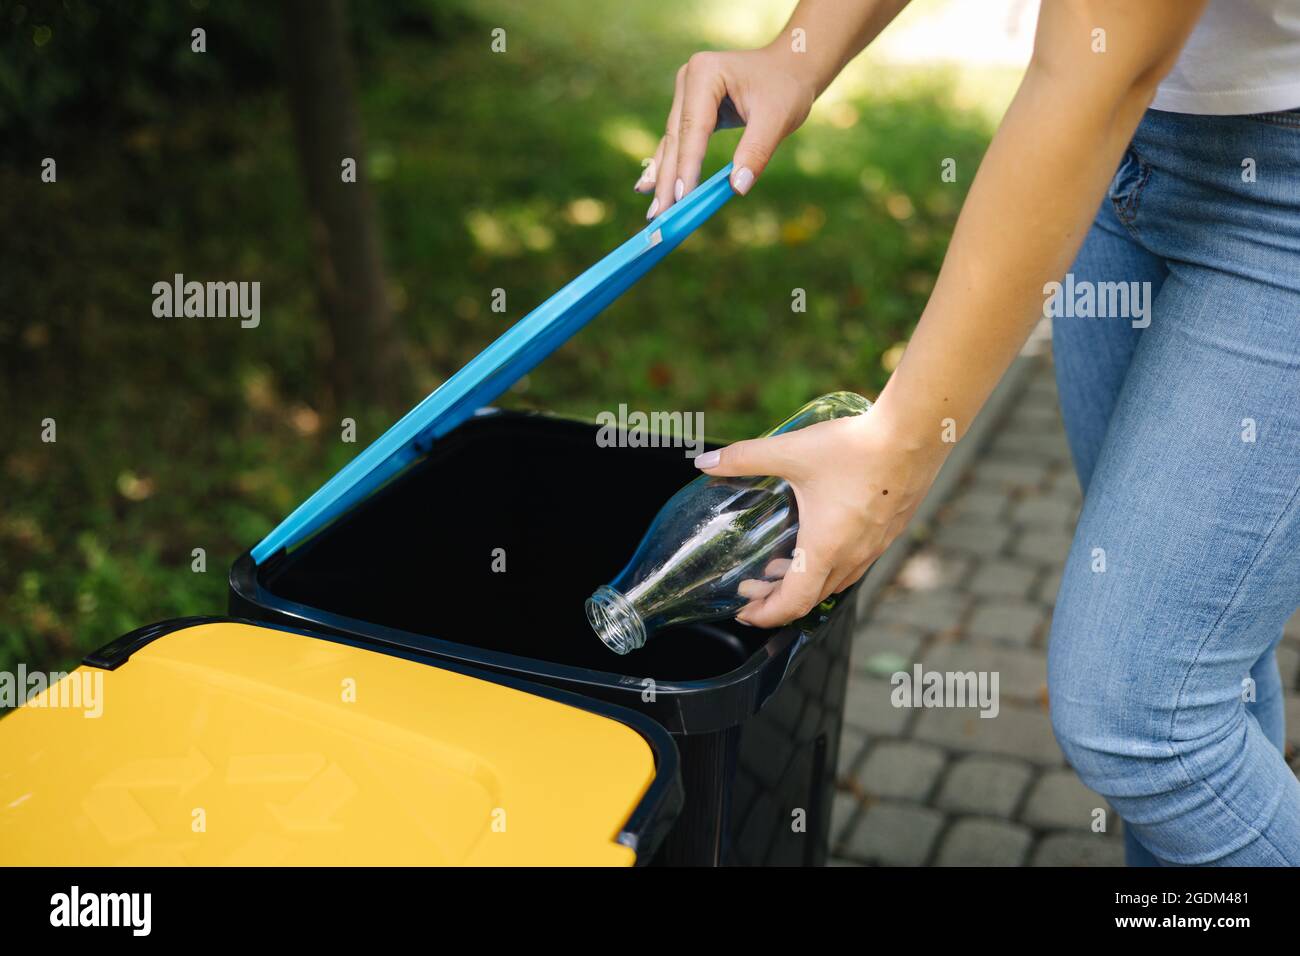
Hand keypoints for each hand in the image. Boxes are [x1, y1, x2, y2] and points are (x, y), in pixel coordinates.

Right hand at [636, 45, 816, 216]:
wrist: (791, 66)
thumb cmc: (786, 88)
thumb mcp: (777, 119)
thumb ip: (756, 152)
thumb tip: (737, 189)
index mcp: (705, 73)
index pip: (694, 127)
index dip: (687, 165)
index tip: (681, 198)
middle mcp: (688, 80)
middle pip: (677, 138)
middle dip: (669, 180)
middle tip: (659, 217)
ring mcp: (685, 93)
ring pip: (673, 143)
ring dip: (664, 178)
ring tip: (653, 212)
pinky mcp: (690, 107)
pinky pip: (679, 142)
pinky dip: (669, 167)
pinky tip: (650, 188)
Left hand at [693, 412, 947, 627]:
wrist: (915, 434)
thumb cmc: (855, 448)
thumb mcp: (791, 452)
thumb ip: (744, 458)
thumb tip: (705, 463)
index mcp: (826, 549)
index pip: (793, 604)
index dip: (765, 614)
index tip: (744, 612)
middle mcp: (853, 556)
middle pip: (811, 597)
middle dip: (777, 599)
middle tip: (752, 587)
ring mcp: (875, 546)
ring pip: (835, 581)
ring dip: (805, 582)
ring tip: (780, 566)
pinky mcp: (889, 531)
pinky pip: (855, 563)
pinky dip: (829, 565)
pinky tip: (820, 538)